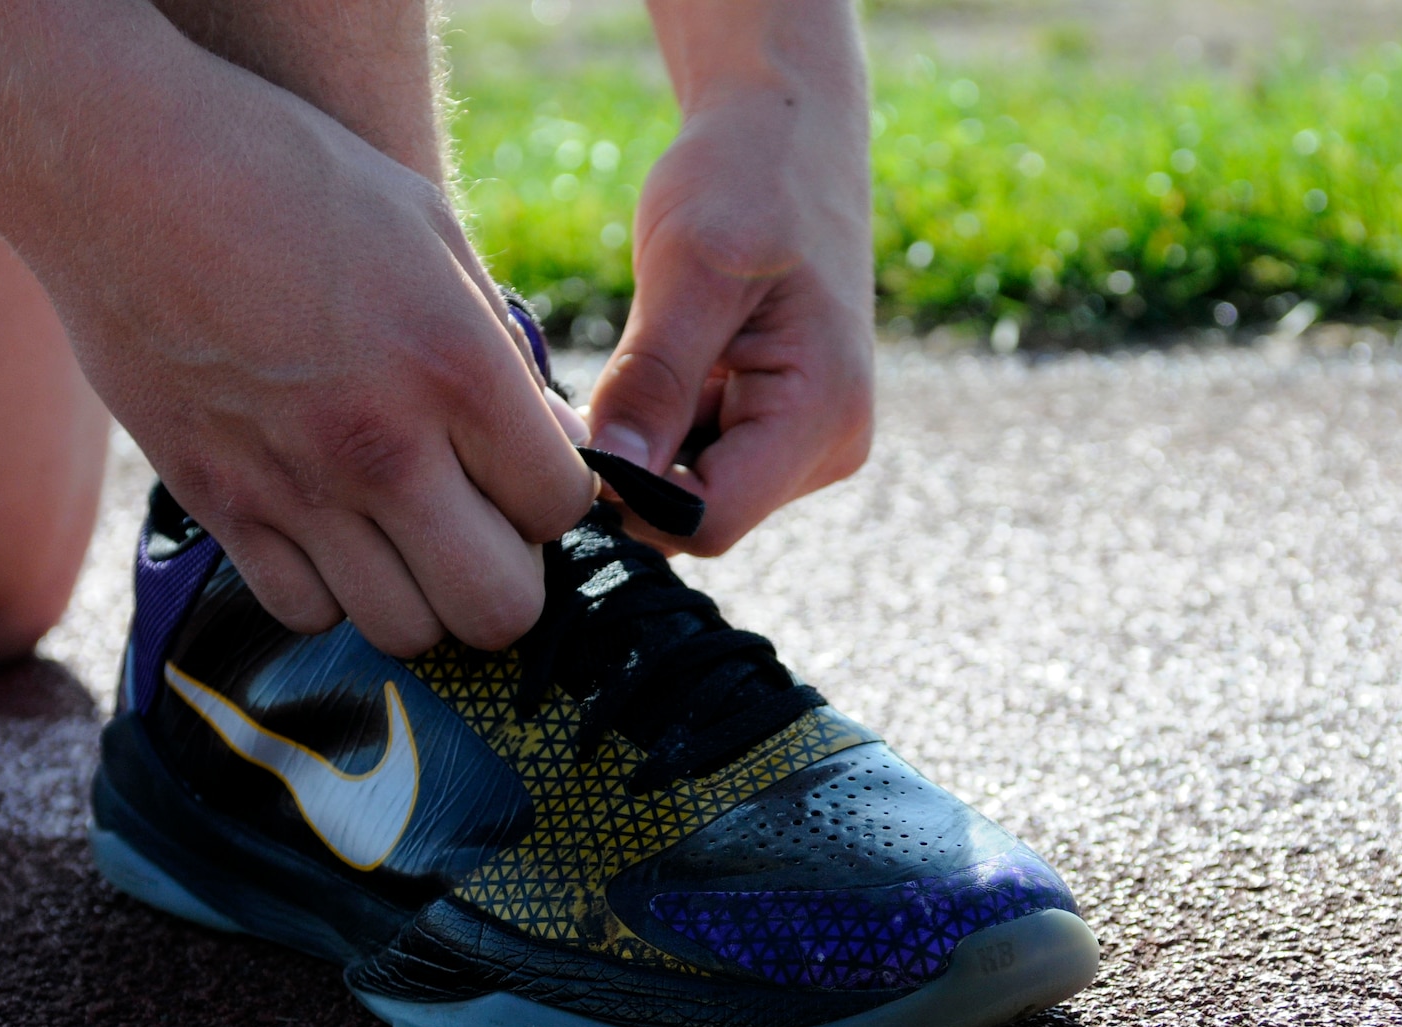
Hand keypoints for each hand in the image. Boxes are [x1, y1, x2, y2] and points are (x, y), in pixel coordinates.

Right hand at [31, 46, 597, 654]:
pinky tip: (332, 534)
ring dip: (423, 595)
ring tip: (408, 535)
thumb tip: (554, 445)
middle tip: (485, 532)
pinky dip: (331, 592)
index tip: (528, 471)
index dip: (556, 500)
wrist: (119, 167)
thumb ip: (503, 355)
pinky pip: (304, 612)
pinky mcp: (217, 503)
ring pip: (404, 630)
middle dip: (509, 580)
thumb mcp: (434, 237)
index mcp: (454, 366)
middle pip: (498, 609)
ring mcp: (293, 486)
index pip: (559, 508)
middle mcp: (381, 444)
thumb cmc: (292, 179)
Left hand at [584, 59, 873, 554]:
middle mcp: (827, 448)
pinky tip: (651, 365)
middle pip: (698, 515)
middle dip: (636, 467)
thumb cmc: (748, 178)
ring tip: (636, 357)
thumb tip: (608, 484)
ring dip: (643, 443)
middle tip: (592, 384)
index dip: (629, 497)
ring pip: (689, 492)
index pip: (708, 522)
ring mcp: (805, 442)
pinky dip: (656, 426)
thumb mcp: (689, 269)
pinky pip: (697, 459)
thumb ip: (653, 381)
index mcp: (823, 417)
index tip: (574, 433)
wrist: (787, 128)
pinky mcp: (776, 426)